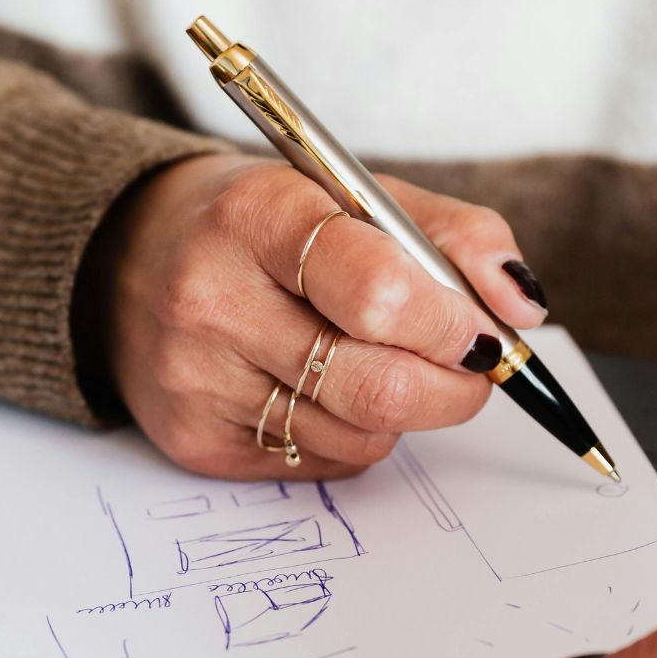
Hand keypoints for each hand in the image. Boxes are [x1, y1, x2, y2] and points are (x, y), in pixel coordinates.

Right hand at [84, 155, 547, 479]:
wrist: (133, 256)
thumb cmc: (265, 225)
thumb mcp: (357, 195)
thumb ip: (456, 236)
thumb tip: (523, 309)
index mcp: (257, 215)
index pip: (380, 292)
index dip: (451, 323)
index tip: (481, 329)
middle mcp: (212, 298)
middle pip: (378, 384)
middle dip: (454, 385)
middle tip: (469, 364)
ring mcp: (196, 378)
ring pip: (360, 434)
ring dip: (402, 409)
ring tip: (379, 358)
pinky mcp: (195, 440)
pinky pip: (321, 462)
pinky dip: (352, 432)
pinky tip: (323, 386)